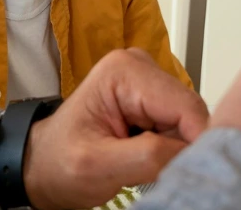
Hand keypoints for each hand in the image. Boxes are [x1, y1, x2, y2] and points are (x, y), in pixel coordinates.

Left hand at [22, 48, 208, 209]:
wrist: (45, 164)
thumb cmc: (59, 160)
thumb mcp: (96, 165)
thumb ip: (147, 156)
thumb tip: (193, 151)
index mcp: (124, 71)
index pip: (187, 107)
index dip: (195, 143)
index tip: (187, 172)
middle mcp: (141, 67)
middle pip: (191, 114)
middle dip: (180, 147)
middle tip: (148, 171)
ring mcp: (149, 83)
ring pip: (190, 123)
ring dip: (174, 150)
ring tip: (141, 164)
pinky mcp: (154, 101)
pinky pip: (182, 128)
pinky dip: (171, 149)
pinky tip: (145, 156)